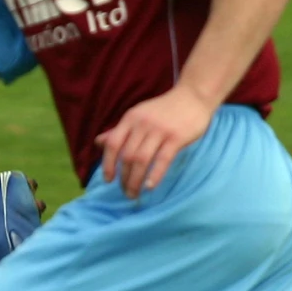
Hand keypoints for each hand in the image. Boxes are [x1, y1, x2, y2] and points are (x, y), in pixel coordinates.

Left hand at [96, 86, 214, 198]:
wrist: (193, 96)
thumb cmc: (164, 110)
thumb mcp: (138, 115)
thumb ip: (120, 130)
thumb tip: (98, 143)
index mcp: (130, 118)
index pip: (113, 144)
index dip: (108, 164)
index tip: (108, 180)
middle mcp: (142, 124)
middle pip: (127, 156)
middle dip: (124, 178)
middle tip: (126, 192)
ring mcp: (159, 130)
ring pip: (141, 160)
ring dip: (135, 181)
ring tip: (135, 194)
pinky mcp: (176, 137)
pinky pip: (162, 159)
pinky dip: (155, 175)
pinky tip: (150, 187)